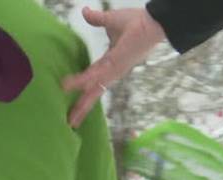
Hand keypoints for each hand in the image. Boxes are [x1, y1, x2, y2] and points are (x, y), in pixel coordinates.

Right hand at [63, 7, 166, 127]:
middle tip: (71, 124)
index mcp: (110, 63)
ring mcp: (114, 69)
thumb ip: (96, 19)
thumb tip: (84, 11)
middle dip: (82, 108)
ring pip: (94, 89)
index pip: (93, 81)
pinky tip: (68, 86)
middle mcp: (112, 71)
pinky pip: (95, 74)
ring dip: (82, 103)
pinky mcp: (116, 64)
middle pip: (94, 93)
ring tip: (70, 117)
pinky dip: (82, 80)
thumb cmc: (138, 21)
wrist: (154, 21)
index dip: (81, 90)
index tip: (70, 99)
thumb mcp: (110, 21)